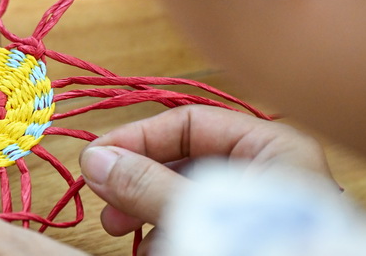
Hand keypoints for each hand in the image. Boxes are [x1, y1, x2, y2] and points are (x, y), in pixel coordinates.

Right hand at [78, 105, 332, 251]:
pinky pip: (198, 224)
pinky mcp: (245, 238)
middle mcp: (267, 173)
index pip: (188, 122)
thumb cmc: (265, 249)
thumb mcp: (199, 212)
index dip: (136, 137)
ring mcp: (258, 210)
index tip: (94, 158)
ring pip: (186, 194)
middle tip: (103, 201)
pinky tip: (151, 251)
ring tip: (120, 231)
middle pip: (183, 158)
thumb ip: (147, 184)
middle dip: (137, 179)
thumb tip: (93, 159)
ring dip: (146, 210)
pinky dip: (169, 233)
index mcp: (272, 147)